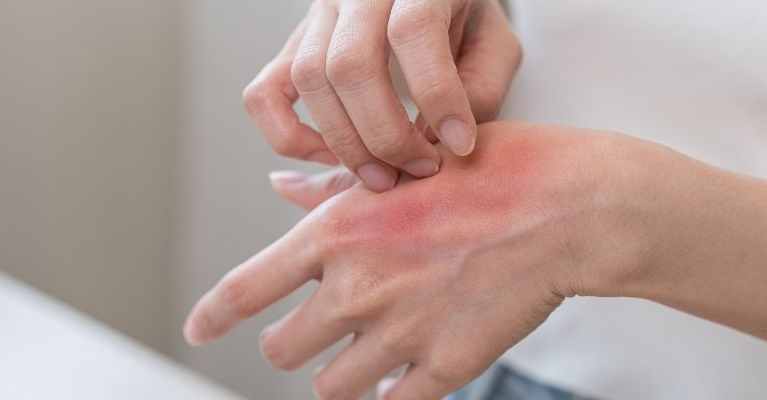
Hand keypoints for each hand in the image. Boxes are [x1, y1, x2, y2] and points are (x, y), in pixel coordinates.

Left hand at [184, 121, 657, 398]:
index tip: (199, 330)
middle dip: (294, 341)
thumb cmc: (491, 172)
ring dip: (341, 371)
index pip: (245, 288)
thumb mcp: (403, 166)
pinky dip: (388, 392)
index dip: (213, 315)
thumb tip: (281, 189)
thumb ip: (331, 189)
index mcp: (338, 233)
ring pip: (329, 385)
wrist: (567, 209)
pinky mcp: (443, 368)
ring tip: (371, 347)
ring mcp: (398, 334)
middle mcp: (356, 288)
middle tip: (323, 328)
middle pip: (281, 349)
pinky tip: (404, 371)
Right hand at [242, 0, 521, 191]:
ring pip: (309, 80)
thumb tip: (435, 144)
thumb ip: (480, 91)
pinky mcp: (292, 48)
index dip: (437, 94)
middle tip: (419, 170)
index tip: (460, 144)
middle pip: (351, 64)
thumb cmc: (465, 22)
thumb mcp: (494, 46)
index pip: (413, 29)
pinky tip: (330, 157)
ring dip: (346, 144)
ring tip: (385, 176)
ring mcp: (317, 17)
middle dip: (386, 135)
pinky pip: (263, 95)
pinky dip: (288, 137)